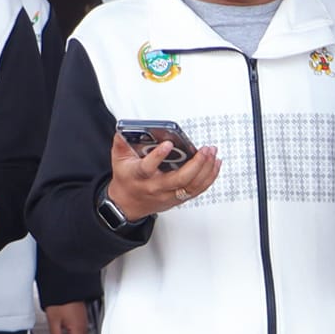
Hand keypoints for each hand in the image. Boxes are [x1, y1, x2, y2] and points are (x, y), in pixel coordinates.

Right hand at [106, 133, 221, 221]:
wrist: (128, 204)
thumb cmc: (127, 180)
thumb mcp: (119, 160)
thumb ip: (121, 142)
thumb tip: (124, 129)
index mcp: (139, 176)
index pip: (147, 167)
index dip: (157, 156)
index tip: (168, 143)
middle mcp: (156, 187)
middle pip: (180, 179)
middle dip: (196, 163)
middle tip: (205, 149)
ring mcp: (169, 195)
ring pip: (193, 186)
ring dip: (206, 169)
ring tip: (212, 153)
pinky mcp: (179, 198)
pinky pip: (198, 190)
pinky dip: (209, 177)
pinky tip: (215, 164)